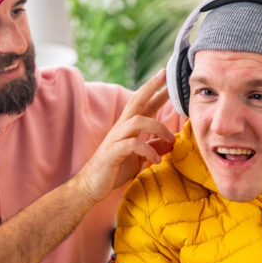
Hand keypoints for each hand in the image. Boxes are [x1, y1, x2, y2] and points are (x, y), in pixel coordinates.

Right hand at [73, 70, 174, 203]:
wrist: (90, 187)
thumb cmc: (113, 170)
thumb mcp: (138, 158)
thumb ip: (152, 147)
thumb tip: (171, 142)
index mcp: (127, 127)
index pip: (142, 103)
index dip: (154, 89)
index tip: (166, 75)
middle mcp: (121, 128)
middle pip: (136, 101)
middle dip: (151, 88)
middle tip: (166, 77)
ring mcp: (115, 139)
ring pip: (137, 120)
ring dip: (157, 127)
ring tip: (170, 139)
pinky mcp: (112, 153)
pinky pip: (132, 145)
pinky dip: (148, 150)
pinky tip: (156, 160)